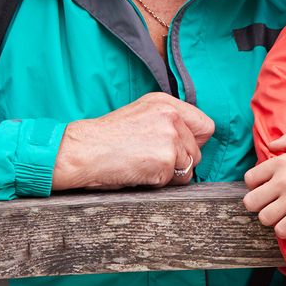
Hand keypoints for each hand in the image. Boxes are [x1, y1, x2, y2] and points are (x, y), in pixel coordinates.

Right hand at [53, 93, 213, 190]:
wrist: (80, 150)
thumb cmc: (105, 139)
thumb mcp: (139, 116)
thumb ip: (167, 122)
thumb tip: (194, 142)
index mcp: (166, 103)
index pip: (205, 126)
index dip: (195, 142)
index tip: (178, 149)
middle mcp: (172, 116)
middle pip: (198, 151)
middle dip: (180, 162)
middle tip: (151, 161)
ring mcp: (170, 137)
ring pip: (189, 168)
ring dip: (169, 174)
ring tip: (142, 165)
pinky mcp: (166, 159)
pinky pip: (173, 181)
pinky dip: (158, 183)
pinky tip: (138, 172)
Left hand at [242, 131, 285, 236]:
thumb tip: (271, 146)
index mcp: (281, 162)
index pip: (250, 180)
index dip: (257, 188)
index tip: (269, 192)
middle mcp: (283, 179)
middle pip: (251, 202)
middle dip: (261, 206)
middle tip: (275, 206)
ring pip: (264, 218)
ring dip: (274, 220)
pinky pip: (281, 230)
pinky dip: (285, 231)